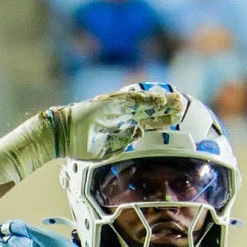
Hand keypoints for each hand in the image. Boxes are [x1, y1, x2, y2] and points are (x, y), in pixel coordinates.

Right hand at [50, 88, 186, 161]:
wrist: (63, 135)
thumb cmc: (82, 144)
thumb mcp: (108, 148)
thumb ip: (123, 141)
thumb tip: (138, 132)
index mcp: (122, 125)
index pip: (147, 121)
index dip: (162, 119)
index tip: (177, 120)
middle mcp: (122, 114)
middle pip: (149, 110)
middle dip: (166, 109)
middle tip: (183, 107)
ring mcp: (117, 107)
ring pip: (144, 103)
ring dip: (161, 101)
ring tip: (177, 100)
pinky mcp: (110, 102)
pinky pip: (131, 99)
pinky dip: (146, 98)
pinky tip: (159, 97)